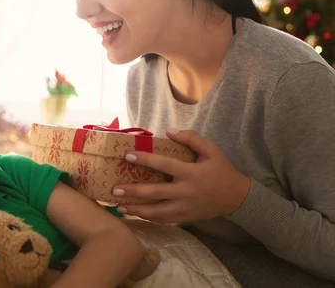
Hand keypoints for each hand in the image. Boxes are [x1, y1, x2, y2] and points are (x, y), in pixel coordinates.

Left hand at [112, 130, 251, 222]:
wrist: (237, 198)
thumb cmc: (222, 171)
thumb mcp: (211, 150)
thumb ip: (191, 138)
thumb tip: (169, 132)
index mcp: (191, 173)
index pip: (164, 165)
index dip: (145, 159)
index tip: (128, 155)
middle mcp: (186, 192)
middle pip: (155, 193)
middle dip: (133, 191)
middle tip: (115, 189)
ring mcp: (185, 208)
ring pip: (157, 212)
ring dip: (137, 210)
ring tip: (119, 206)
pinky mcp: (186, 218)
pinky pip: (164, 220)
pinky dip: (149, 218)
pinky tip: (136, 215)